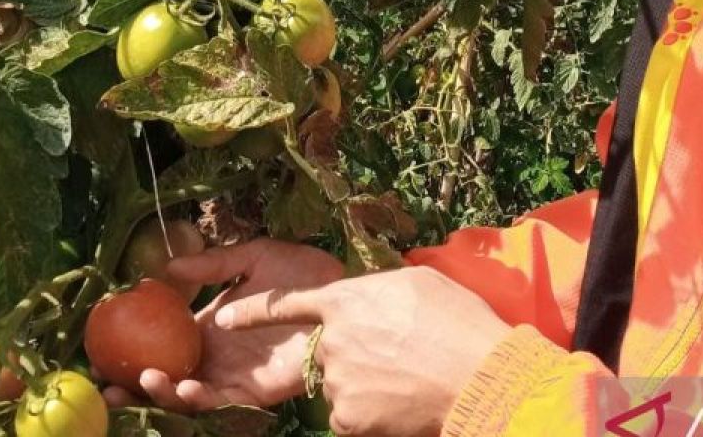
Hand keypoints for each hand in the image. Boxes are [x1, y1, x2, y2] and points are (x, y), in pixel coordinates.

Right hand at [101, 237, 343, 411]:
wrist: (340, 291)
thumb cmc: (300, 272)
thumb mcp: (253, 256)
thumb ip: (214, 265)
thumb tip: (168, 269)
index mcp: (208, 323)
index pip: (162, 342)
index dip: (132, 349)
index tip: (99, 350)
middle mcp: (214, 353)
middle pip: (167, 376)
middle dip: (134, 386)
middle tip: (106, 385)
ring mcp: (232, 373)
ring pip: (187, 394)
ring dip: (163, 393)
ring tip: (145, 377)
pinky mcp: (255, 390)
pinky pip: (221, 401)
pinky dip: (199, 399)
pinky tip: (185, 386)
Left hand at [216, 265, 513, 436]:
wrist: (477, 374)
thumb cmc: (456, 322)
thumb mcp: (417, 284)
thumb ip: (379, 291)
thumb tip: (367, 300)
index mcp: (346, 300)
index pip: (288, 304)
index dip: (254, 312)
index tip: (225, 319)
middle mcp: (332, 339)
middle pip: (325, 350)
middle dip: (350, 355)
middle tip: (395, 358)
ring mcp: (337, 380)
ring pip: (339, 384)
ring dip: (364, 385)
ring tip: (407, 380)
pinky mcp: (345, 417)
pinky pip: (349, 415)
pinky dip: (370, 414)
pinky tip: (400, 405)